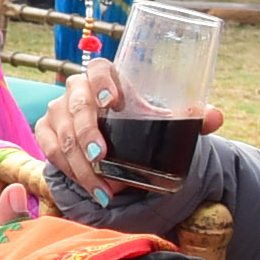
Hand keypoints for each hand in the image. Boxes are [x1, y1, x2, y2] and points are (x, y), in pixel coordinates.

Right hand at [32, 64, 219, 207]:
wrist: (111, 133)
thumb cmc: (138, 118)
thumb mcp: (164, 116)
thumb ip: (192, 117)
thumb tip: (213, 117)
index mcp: (104, 75)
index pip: (97, 69)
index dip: (102, 82)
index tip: (113, 101)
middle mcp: (76, 89)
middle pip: (77, 107)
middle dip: (88, 135)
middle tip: (103, 157)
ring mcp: (57, 110)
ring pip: (63, 136)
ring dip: (83, 166)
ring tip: (105, 190)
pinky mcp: (46, 131)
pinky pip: (52, 152)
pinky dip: (71, 172)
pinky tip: (92, 188)